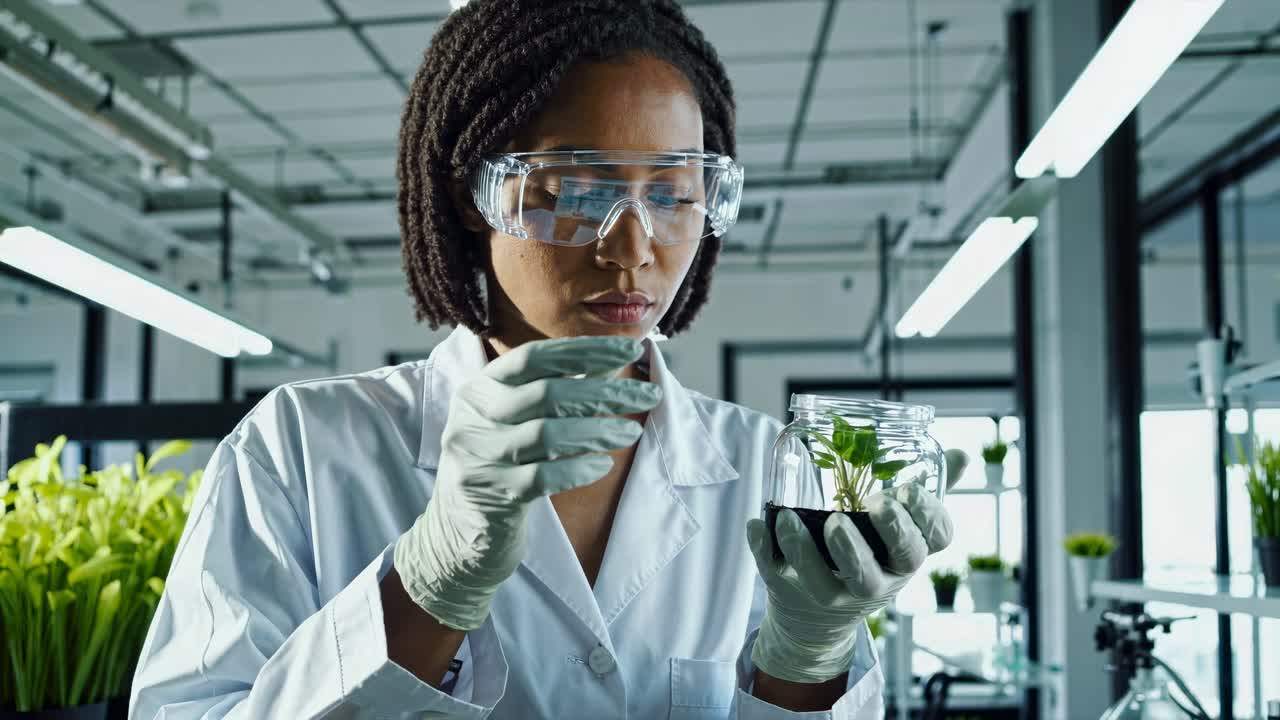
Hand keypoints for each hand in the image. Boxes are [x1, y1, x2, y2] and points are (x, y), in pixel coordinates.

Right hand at [394, 336, 661, 630]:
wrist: (457, 538)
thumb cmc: (499, 469)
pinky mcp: (491, 496)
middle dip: (604, 393)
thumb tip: (611, 363)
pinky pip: (543, 477)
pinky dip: (579, 469)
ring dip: (598, 431)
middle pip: (546, 393)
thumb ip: (556, 391)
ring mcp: (478, 457)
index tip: (630, 350)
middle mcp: (472, 417)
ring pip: (547, 434)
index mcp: (479, 388)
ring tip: (630, 433)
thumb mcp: (516, 422)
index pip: (533, 356)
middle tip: (647, 397)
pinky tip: (602, 466)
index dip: (584, 351)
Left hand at [745, 483, 951, 682]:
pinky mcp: (791, 594)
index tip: (908, 491)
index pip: (929, 544)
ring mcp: (831, 594)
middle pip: (876, 572)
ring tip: (792, 517)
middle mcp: (874, 583)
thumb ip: (925, 495)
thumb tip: (962, 455)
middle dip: (869, 541)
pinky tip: (759, 524)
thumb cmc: (870, 557)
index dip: (925, 518)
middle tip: (866, 506)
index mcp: (905, 559)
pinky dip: (764, 550)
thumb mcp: (901, 531)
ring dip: (807, 550)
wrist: (819, 618)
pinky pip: (775, 575)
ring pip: (824, 583)